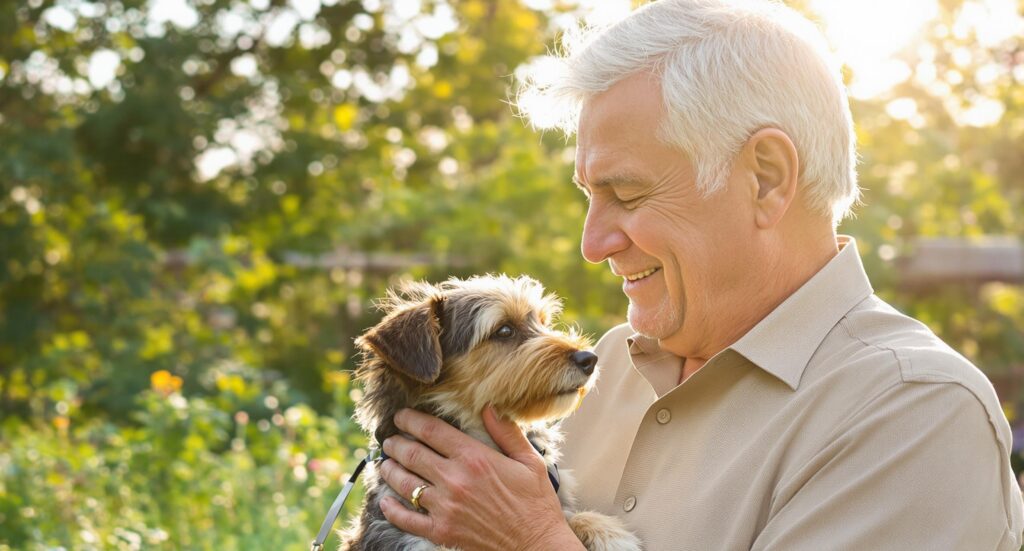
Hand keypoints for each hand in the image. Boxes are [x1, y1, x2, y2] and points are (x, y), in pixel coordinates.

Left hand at [378, 407, 585, 550]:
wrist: (537, 545)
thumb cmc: (535, 503)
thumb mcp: (529, 461)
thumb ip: (507, 432)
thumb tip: (489, 406)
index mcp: (474, 458)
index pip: (431, 431)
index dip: (411, 420)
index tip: (401, 416)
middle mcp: (455, 480)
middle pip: (412, 454)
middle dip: (396, 444)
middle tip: (389, 440)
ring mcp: (445, 507)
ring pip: (404, 483)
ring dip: (389, 470)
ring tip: (385, 463)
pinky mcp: (441, 532)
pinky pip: (406, 518)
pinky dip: (391, 508)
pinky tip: (385, 500)